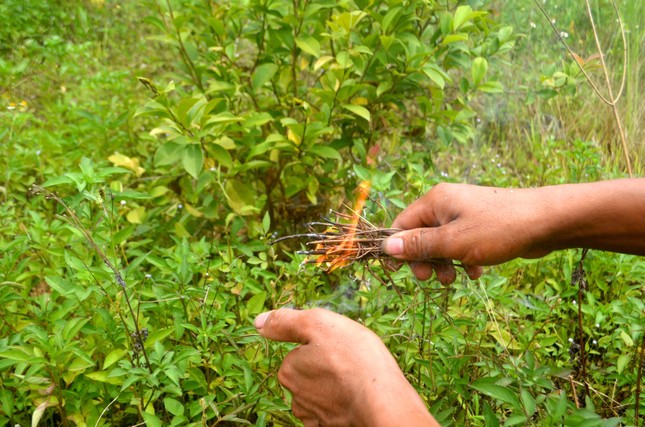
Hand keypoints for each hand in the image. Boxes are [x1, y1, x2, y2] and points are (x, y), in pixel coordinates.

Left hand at [255, 308, 438, 426]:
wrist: (382, 400)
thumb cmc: (353, 358)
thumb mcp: (318, 324)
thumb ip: (285, 322)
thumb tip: (258, 322)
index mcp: (289, 370)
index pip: (301, 352)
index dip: (322, 345)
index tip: (339, 347)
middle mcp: (296, 397)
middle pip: (311, 374)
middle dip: (327, 367)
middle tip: (350, 362)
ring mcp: (314, 415)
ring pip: (322, 392)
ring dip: (336, 386)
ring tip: (357, 379)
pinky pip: (333, 410)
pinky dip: (343, 404)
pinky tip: (356, 397)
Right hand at [383, 183, 552, 283]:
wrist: (547, 221)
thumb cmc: (498, 229)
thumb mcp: (454, 242)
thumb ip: (419, 245)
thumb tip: (387, 246)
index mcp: (435, 201)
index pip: (402, 223)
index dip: (397, 248)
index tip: (396, 273)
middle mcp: (446, 203)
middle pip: (420, 235)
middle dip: (424, 260)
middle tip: (431, 279)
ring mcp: (464, 213)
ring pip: (441, 242)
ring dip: (443, 263)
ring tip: (455, 279)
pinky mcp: (480, 224)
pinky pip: (460, 243)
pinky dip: (463, 259)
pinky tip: (477, 271)